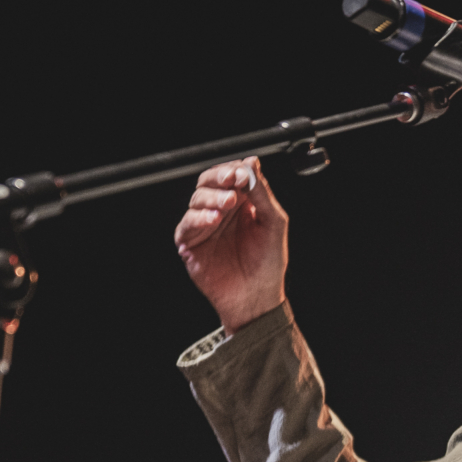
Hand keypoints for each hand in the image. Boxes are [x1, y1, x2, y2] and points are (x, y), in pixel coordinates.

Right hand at [174, 156, 287, 333]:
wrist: (257, 297)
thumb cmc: (268, 264)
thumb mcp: (274, 222)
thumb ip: (262, 192)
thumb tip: (252, 164)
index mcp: (242, 204)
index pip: (230, 175)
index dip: (233, 170)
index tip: (242, 172)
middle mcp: (221, 212)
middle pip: (208, 182)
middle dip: (219, 178)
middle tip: (232, 181)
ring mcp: (205, 227)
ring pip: (197, 198)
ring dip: (212, 197)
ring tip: (227, 204)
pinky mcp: (191, 243)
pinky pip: (187, 223)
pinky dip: (198, 217)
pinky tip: (213, 219)